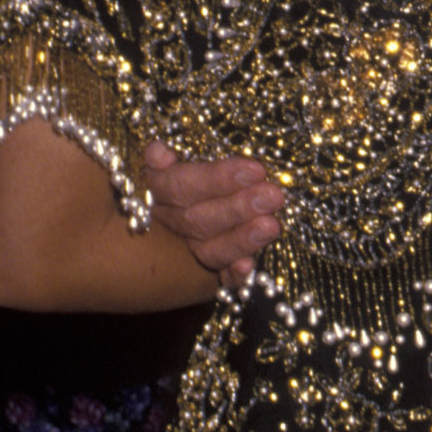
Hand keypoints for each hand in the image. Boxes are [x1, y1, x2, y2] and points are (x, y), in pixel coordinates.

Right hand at [144, 140, 284, 289]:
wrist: (198, 203)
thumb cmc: (201, 170)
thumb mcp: (185, 157)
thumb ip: (165, 159)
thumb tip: (158, 152)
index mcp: (158, 189)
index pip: (181, 185)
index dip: (217, 178)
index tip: (256, 169)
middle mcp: (169, 223)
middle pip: (196, 219)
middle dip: (237, 207)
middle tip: (274, 196)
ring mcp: (187, 250)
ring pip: (208, 250)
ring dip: (241, 239)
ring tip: (272, 225)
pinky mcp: (206, 273)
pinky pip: (218, 279)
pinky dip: (233, 274)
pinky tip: (249, 267)